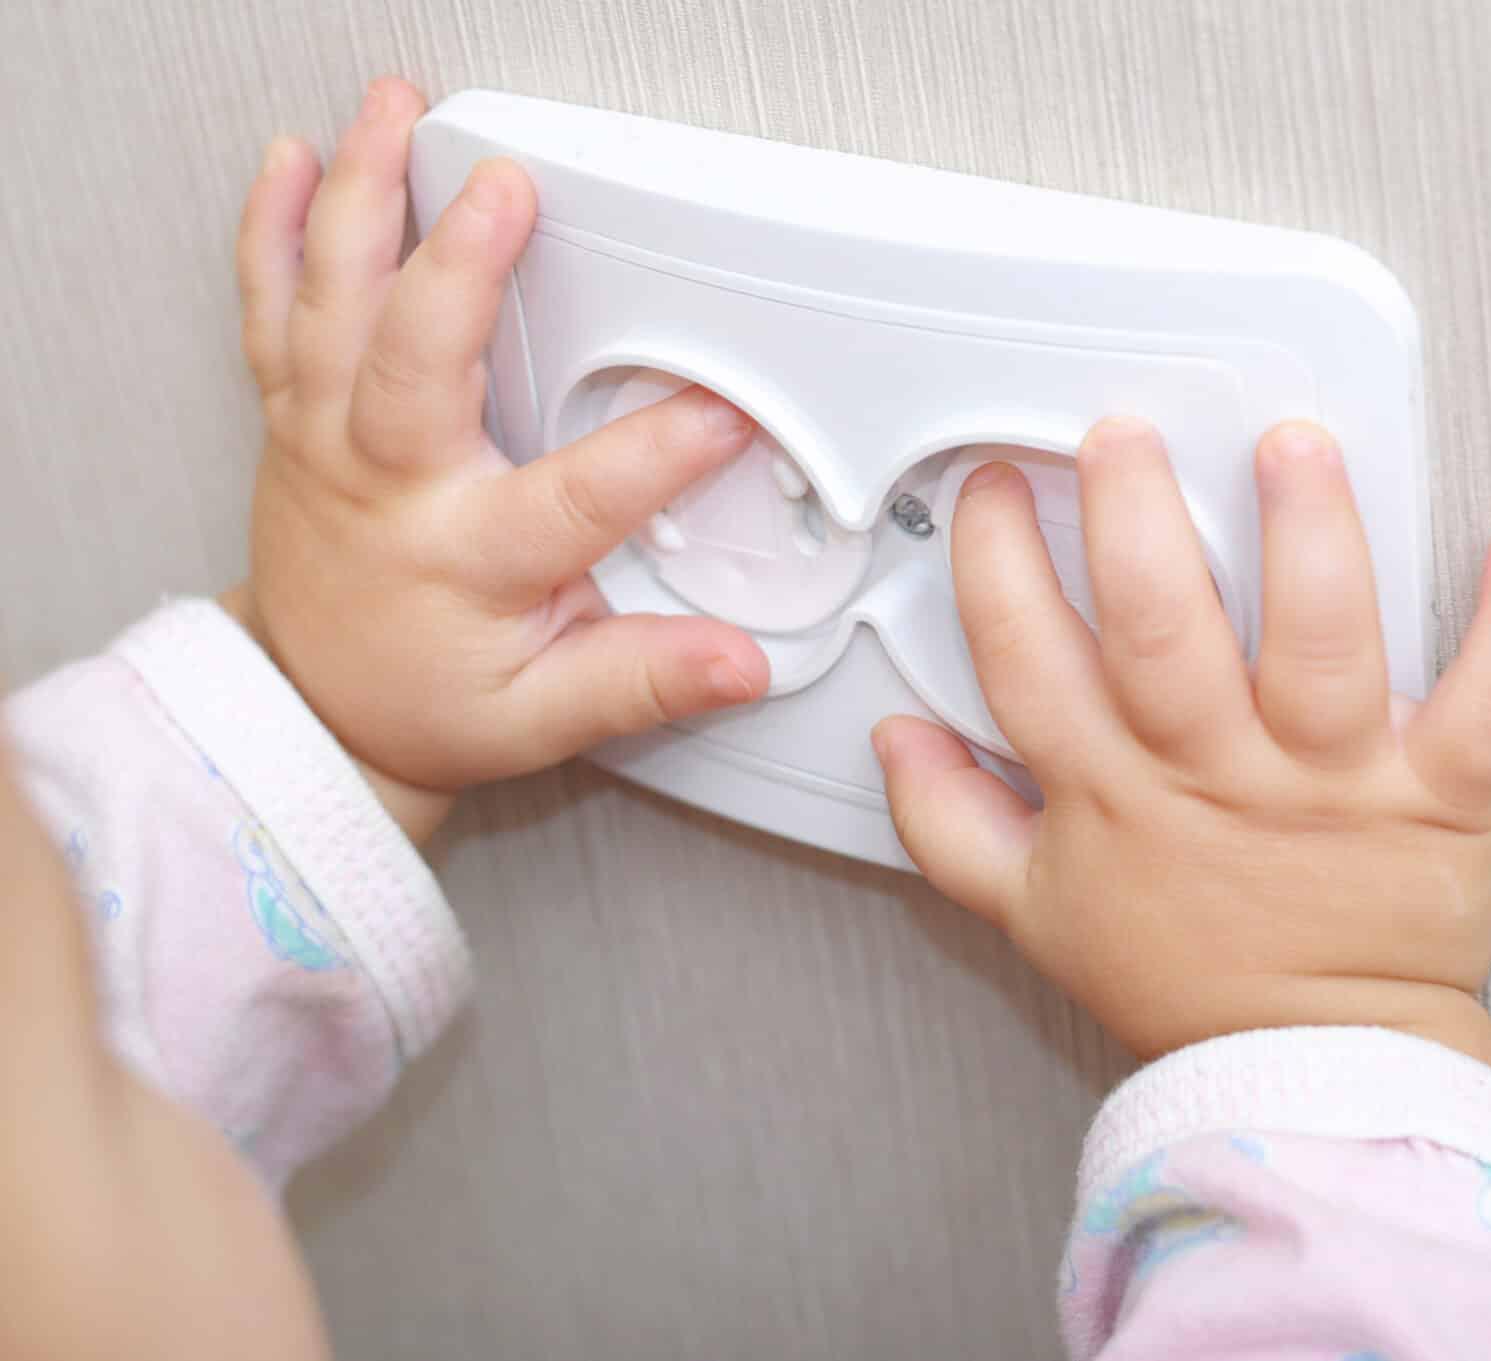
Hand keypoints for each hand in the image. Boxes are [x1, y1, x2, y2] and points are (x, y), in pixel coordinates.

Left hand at [226, 78, 768, 842]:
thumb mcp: (546, 715)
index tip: (721, 416)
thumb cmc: (426, 699)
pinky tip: (294, 162)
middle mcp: (386, 485)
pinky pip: (270, 309)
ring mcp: (326, 439)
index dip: (653, 456)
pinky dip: (277, 229)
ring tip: (394, 119)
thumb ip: (642, 682)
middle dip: (460, 269)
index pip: (574, 499)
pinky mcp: (295, 412)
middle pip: (415, 363)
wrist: (311, 707)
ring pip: (334, 310)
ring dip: (363, 204)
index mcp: (464, 557)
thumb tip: (735, 664)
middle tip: (505, 194)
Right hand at [873, 418, 1490, 1071]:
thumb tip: (898, 742)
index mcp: (1113, 793)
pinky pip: (1490, 707)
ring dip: (1311, 538)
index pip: (1029, 662)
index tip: (996, 488)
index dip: (999, 567)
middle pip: (1163, 635)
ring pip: (1320, 646)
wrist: (1313, 1071)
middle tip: (1125, 434)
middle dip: (1137, 522)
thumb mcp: (1032, 913)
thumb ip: (950, 823)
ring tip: (1294, 446)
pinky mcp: (1440, 800)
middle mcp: (1217, 776)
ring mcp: (1332, 783)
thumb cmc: (1186, 983)